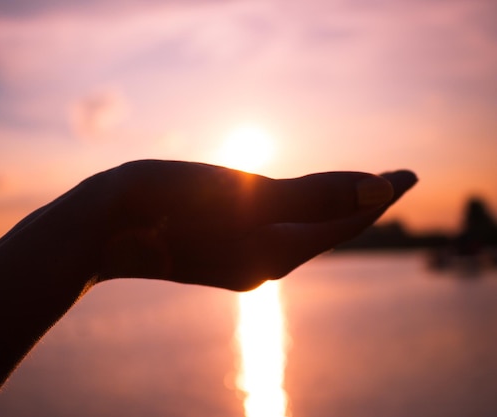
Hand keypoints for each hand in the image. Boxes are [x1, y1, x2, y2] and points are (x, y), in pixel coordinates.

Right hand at [80, 160, 416, 290]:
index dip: (379, 196)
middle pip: (325, 232)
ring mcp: (237, 259)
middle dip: (360, 207)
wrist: (102, 226)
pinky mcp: (216, 248)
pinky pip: (270, 230)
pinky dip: (293, 212)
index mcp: (273, 254)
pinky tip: (292, 205)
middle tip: (388, 181)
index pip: (343, 225)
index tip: (405, 175)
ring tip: (350, 191)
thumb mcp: (244, 195)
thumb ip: (312, 197)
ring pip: (299, 232)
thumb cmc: (171, 202)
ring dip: (328, 210)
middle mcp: (261, 264)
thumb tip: (376, 192)